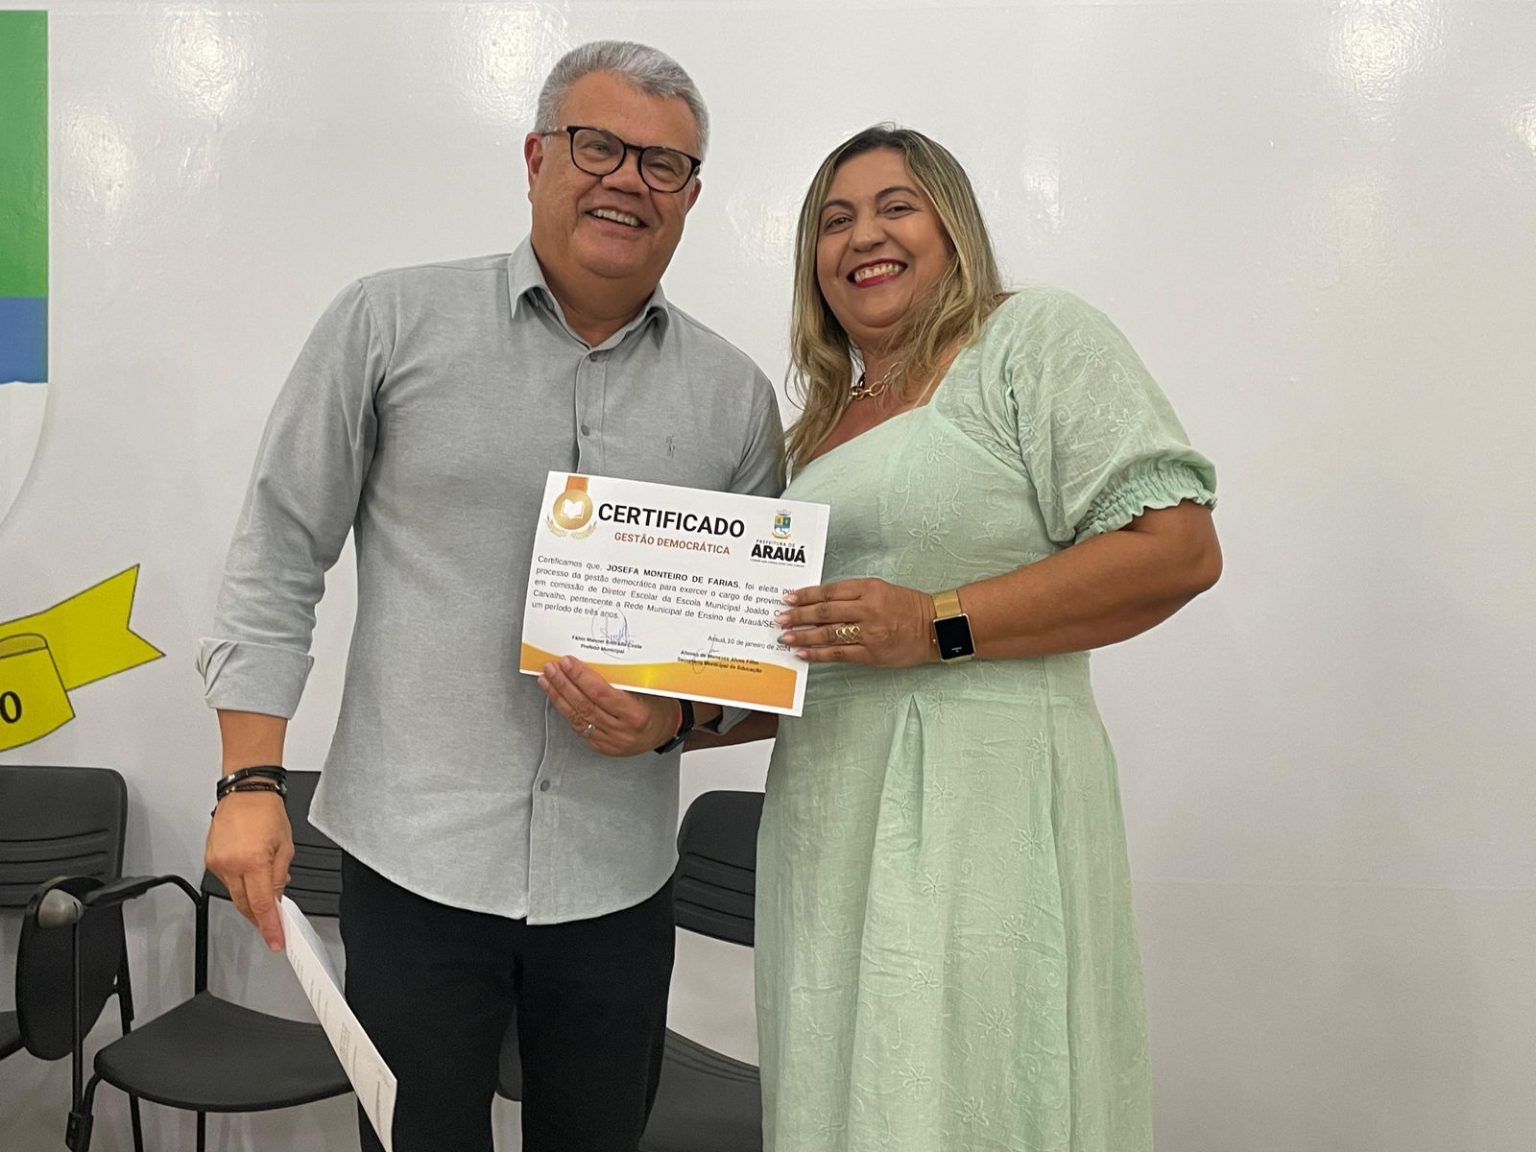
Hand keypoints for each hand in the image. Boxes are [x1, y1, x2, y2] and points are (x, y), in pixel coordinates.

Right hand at [205, 790, 293, 951]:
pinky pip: (226, 881)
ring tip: (265, 892)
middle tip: (273, 925)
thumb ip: (280, 876)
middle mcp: (231, 865)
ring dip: (250, 899)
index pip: (261, 905)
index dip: (269, 926)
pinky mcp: (210, 860)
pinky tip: (251, 878)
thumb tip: (277, 898)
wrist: (245, 792)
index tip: (275, 940)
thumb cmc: (267, 812)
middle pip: (244, 905)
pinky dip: (240, 884)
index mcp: (253, 861)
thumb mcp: (286, 847)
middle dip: (259, 917)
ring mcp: (217, 863)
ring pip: (234, 894)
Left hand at [539, 656, 679, 756]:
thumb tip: (593, 661)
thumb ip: (623, 680)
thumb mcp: (649, 689)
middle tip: (552, 669)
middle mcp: (622, 731)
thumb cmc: (659, 707)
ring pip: (578, 718)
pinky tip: (558, 699)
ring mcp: (610, 742)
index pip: (601, 693)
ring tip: (547, 681)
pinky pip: (579, 729)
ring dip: (559, 697)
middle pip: (585, 705)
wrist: (666, 731)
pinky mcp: (602, 747)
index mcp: (636, 715)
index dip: (581, 677)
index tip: (568, 663)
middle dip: (564, 684)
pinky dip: (566, 712)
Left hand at [776, 578, 934, 666]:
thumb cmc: (909, 606)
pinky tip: (803, 653)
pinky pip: (839, 654)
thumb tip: (821, 603)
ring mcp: (870, 632)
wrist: (936, 627)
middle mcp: (868, 608)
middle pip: (825, 612)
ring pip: (829, 633)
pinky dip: (818, 653)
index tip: (788, 598)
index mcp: (869, 588)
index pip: (830, 591)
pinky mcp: (872, 653)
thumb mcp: (882, 589)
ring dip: (803, 635)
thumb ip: (854, 594)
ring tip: (785, 637)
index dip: (806, 595)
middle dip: (798, 615)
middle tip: (779, 618)